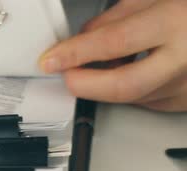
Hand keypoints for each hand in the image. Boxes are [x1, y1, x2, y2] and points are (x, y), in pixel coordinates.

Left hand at [40, 0, 186, 111]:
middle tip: (65, 75)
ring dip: (104, 86)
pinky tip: (128, 72)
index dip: (75, 53)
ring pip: (133, 98)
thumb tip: (83, 37)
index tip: (51, 59)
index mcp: (177, 23)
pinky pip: (148, 101)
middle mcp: (185, 60)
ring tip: (97, 66)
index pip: (114, 43)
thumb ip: (118, 16)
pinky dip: (128, 90)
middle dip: (84, 85)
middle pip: (122, 87)